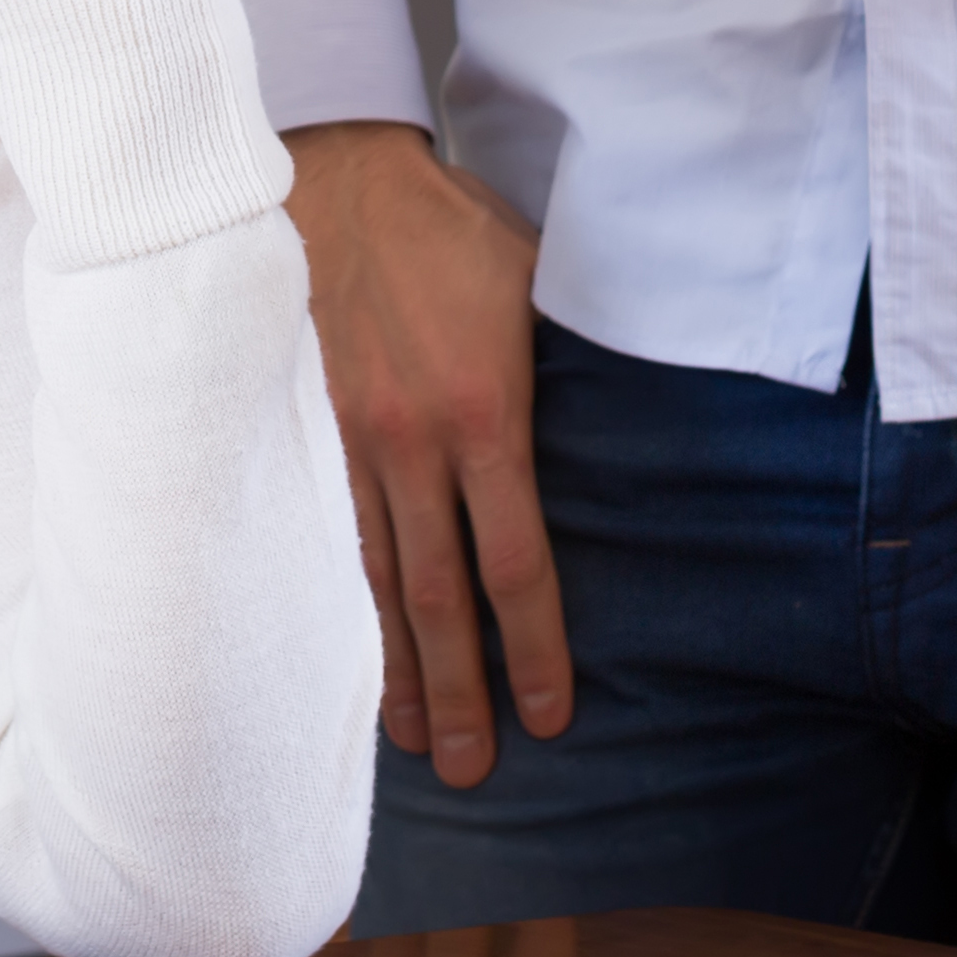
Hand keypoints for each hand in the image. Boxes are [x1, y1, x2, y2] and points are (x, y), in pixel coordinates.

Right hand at [287, 120, 565, 787]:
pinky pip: (345, 539)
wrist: (341, 183)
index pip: (515, 559)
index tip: (553, 715)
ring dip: (400, 668)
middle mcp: (415, 444)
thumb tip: (633, 426)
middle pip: (441, 596)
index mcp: (483, 412)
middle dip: (458, 691)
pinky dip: (359, 605)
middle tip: (472, 773)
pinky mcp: (323, 433)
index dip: (536, 645)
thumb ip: (574, 364)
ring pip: (383, 581)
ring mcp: (359, 443)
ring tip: (412, 744)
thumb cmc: (455, 229)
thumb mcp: (543, 283)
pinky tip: (366, 653)